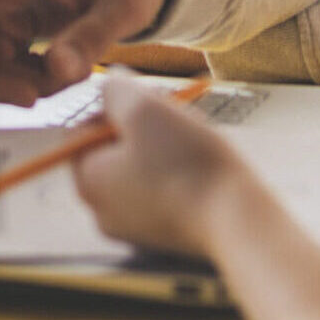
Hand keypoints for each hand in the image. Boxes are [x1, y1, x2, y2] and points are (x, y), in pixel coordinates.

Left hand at [74, 76, 249, 257]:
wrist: (235, 217)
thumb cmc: (186, 162)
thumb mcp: (144, 108)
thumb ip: (116, 90)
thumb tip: (109, 85)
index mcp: (87, 181)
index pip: (84, 130)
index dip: (117, 108)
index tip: (151, 106)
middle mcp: (102, 210)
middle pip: (113, 150)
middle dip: (143, 128)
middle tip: (175, 121)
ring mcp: (133, 227)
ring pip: (140, 168)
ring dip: (163, 148)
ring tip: (194, 143)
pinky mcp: (163, 234)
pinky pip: (162, 191)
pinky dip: (178, 174)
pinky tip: (202, 167)